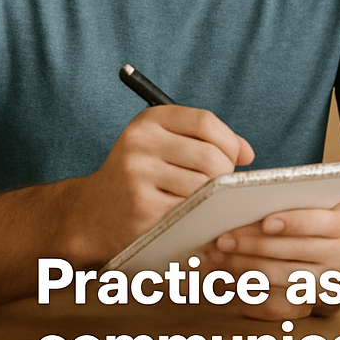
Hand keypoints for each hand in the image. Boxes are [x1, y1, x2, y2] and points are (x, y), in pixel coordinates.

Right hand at [68, 106, 254, 262]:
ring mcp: (137, 178)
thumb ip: (209, 140)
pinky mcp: (141, 211)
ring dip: (214, 198)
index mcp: (148, 122)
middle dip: (225, 175)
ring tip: (201, 201)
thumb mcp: (165, 144)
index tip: (234, 157)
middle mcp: (139, 145)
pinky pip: (192, 212)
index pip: (205, 121)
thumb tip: (248, 154)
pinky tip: (191, 217)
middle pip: (211, 157)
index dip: (229, 142)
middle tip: (217, 186)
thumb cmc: (142, 174)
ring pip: (205, 188)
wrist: (91, 214)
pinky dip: (201, 216)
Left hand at [207, 201, 339, 320]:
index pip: (318, 222)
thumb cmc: (317, 214)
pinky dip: (248, 295)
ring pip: (280, 278)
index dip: (292, 223)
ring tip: (217, 258)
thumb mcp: (316, 199)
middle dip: (254, 245)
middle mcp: (338, 254)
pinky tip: (226, 281)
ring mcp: (324, 280)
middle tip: (223, 239)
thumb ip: (292, 198)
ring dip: (244, 268)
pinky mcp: (307, 301)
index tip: (266, 221)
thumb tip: (249, 200)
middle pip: (293, 252)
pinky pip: (276, 305)